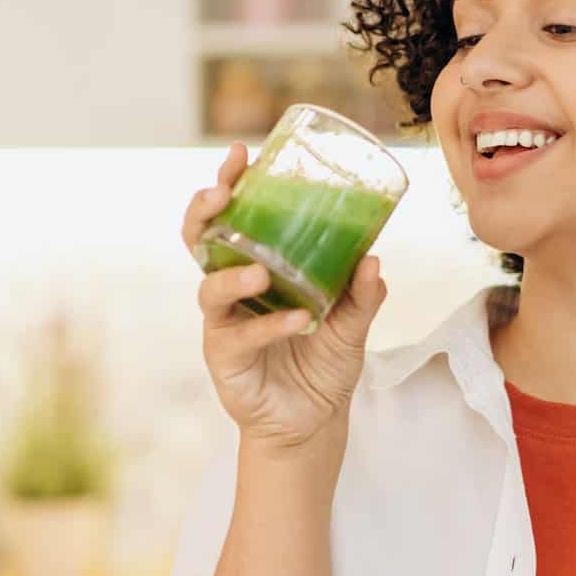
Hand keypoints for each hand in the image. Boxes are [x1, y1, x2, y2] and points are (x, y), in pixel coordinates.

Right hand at [180, 142, 388, 450]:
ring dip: (234, 274)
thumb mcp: (352, 324)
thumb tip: (374, 259)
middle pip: (201, 241)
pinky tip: (297, 320)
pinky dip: (269, 326)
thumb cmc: (324, 363)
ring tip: (262, 270)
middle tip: (222, 193)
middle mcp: (232, 292)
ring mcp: (224, 325)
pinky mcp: (225, 359)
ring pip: (210, 288)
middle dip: (205, 212)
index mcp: (255, 269)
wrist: (315, 421)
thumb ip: (362, 294)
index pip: (233, 219)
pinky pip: (241, 337)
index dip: (231, 185)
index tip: (243, 154)